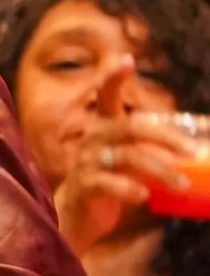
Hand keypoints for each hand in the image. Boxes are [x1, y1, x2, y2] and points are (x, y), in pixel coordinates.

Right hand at [54, 56, 196, 253]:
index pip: (105, 95)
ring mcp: (87, 162)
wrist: (77, 216)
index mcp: (105, 128)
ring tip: (182, 185)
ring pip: (126, 157)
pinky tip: (144, 195)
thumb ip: (155, 150)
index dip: (114, 77)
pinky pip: (107, 182)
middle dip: (165, 137)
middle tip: (193, 152)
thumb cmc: (111, 182)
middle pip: (130, 127)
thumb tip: (202, 144)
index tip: (126, 59)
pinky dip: (128, 188)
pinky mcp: (85, 186)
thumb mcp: (131, 161)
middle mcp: (94, 139)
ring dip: (159, 170)